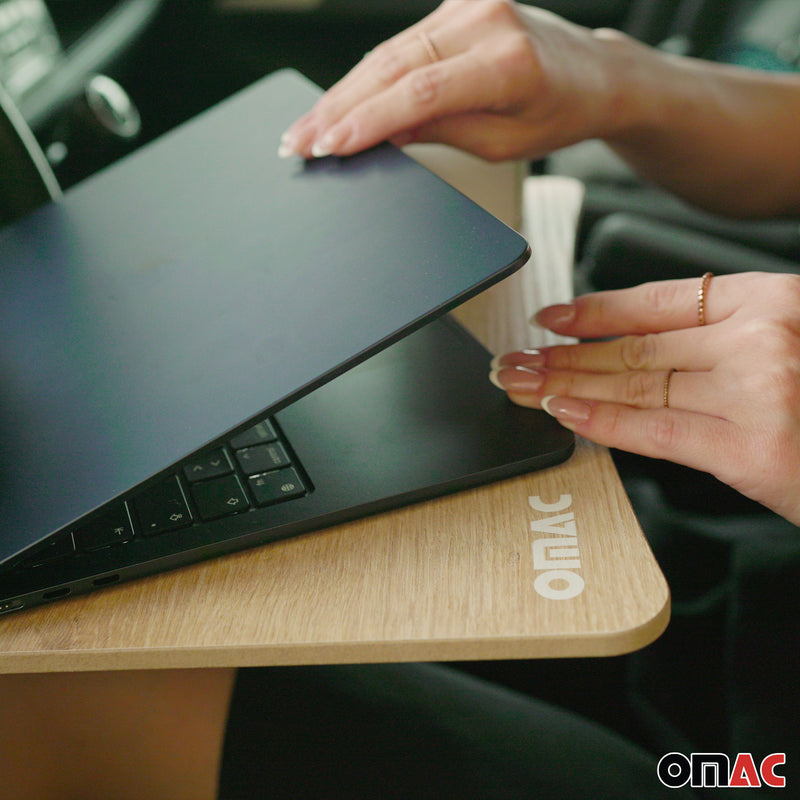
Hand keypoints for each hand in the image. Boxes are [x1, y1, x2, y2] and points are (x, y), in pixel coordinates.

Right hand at [278, 0, 632, 160]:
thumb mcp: (502, 142)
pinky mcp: (457, 3)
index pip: (422, 92)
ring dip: (342, 93)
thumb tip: (383, 133)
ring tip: (307, 128)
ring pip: (387, 53)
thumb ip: (441, 129)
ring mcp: (468, 5)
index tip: (330, 146)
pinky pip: (400, 43)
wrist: (591, 74)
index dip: (370, 121)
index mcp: (508, 63)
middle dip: (339, 109)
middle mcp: (485, 21)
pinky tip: (338, 99)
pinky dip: (366, 75)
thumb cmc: (557, 113)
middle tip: (297, 142)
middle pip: (393, 67)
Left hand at [490, 272, 799, 524]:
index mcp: (771, 299)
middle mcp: (762, 335)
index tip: (552, 318)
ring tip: (522, 385)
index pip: (656, 304)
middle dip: (565, 356)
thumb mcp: (790, 341)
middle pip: (636, 348)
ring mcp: (758, 390)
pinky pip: (657, 430)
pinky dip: (603, 422)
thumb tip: (640, 351)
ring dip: (567, 385)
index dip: (595, 312)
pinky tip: (562, 412)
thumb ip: (728, 342)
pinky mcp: (755, 449)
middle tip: (516, 360)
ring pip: (636, 386)